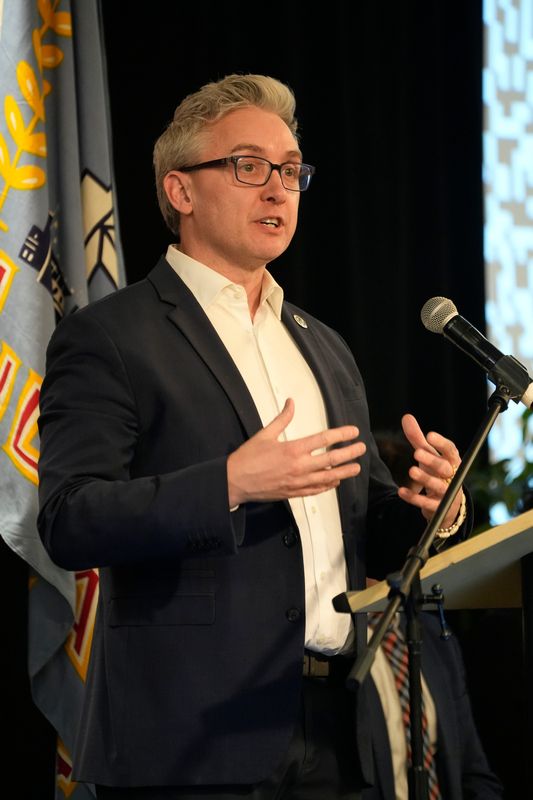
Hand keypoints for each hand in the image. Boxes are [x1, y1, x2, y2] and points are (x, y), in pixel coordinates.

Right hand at [227, 398, 365, 506]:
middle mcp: (299, 466)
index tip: (353, 432)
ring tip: (356, 468)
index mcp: (293, 449)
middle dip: (349, 453)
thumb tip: (291, 402)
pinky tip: (335, 482)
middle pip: (331, 459)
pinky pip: (316, 490)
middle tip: (361, 449)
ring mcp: (298, 482)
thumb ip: (282, 419)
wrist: (235, 482)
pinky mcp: (293, 493)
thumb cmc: (248, 457)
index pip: (324, 439)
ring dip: (344, 472)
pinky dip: (328, 486)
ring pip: (327, 477)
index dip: (341, 434)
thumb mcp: (265, 434)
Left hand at [398, 413, 462, 527]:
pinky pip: (427, 503)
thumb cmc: (436, 472)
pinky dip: (414, 498)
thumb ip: (417, 438)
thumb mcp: (428, 455)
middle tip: (416, 453)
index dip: (441, 443)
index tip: (429, 435)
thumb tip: (406, 417)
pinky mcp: (439, 508)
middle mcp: (452, 476)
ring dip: (425, 478)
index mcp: (452, 461)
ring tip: (411, 471)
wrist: (446, 504)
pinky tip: (401, 491)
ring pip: (438, 486)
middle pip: (444, 467)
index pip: (450, 450)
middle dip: (432, 460)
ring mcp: (447, 493)